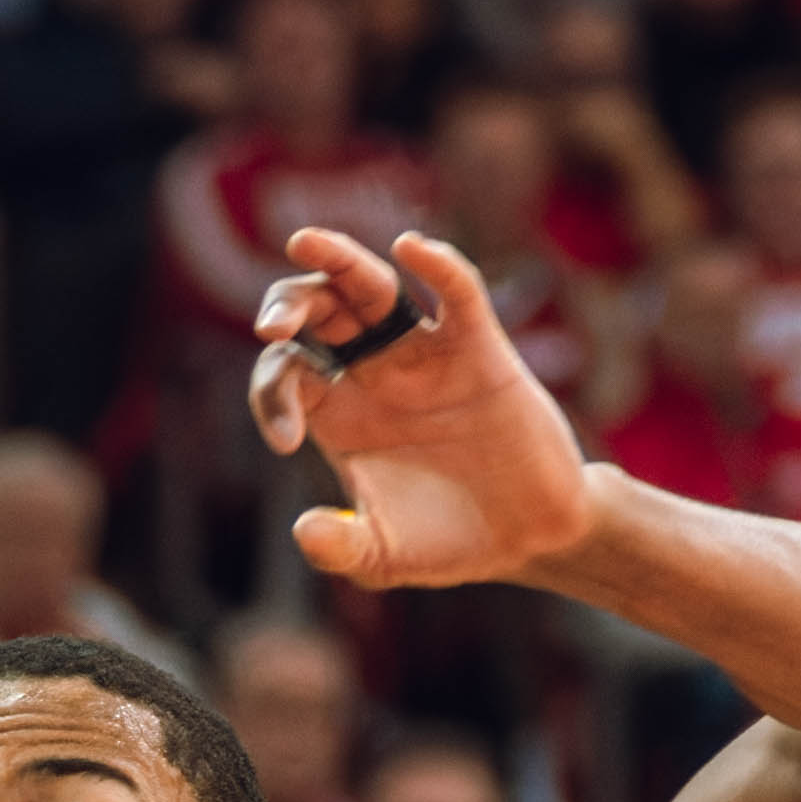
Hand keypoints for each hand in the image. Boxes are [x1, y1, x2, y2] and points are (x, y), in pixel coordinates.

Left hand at [248, 227, 601, 590]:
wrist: (528, 538)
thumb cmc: (450, 542)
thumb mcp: (383, 558)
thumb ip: (340, 550)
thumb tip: (305, 530)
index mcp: (339, 414)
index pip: (287, 373)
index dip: (273, 392)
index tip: (288, 439)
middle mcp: (374, 373)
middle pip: (320, 312)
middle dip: (288, 304)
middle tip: (272, 326)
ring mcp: (424, 356)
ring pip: (374, 287)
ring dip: (338, 261)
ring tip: (302, 242)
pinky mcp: (479, 351)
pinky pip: (456, 295)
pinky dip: (437, 267)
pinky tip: (411, 249)